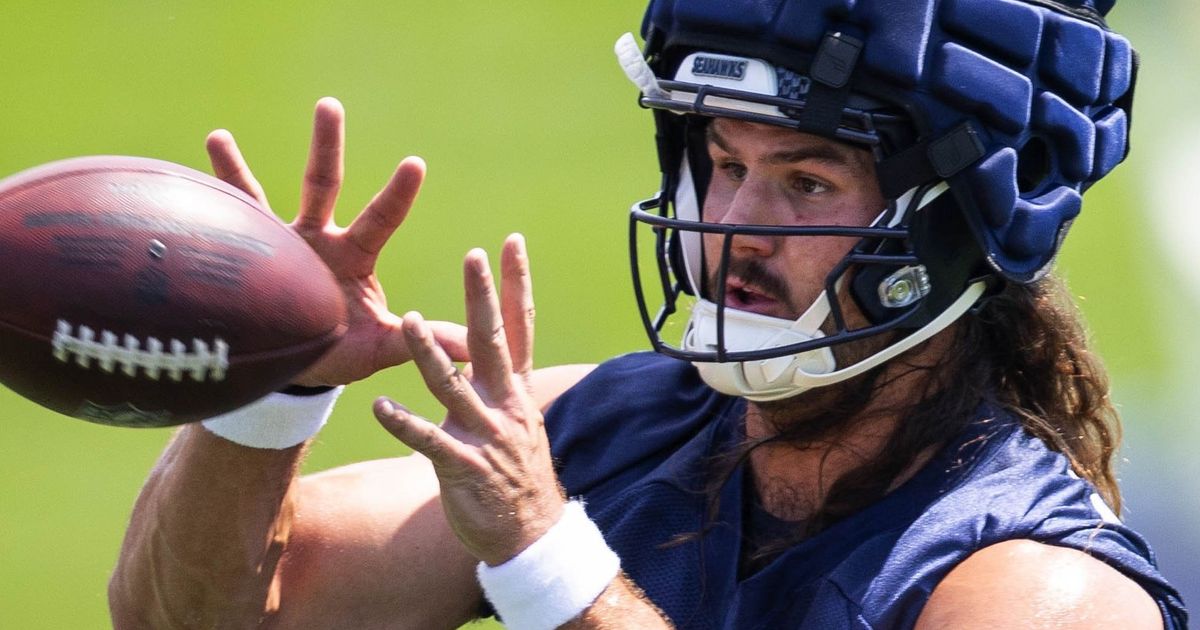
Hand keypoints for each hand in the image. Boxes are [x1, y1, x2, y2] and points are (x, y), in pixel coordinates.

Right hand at [205, 97, 466, 385]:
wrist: (295, 369)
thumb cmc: (343, 352)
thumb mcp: (381, 348)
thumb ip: (422, 342)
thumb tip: (473, 350)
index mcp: (355, 256)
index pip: (381, 219)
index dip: (397, 194)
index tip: (415, 162)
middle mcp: (317, 239)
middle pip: (324, 183)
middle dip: (327, 145)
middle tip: (330, 104)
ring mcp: (277, 245)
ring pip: (262, 196)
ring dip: (238, 169)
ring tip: (217, 138)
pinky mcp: (244, 259)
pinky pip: (220, 228)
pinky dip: (202, 208)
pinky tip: (174, 187)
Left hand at [374, 235, 565, 565]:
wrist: (532, 535)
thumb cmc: (518, 475)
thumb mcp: (519, 421)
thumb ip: (501, 384)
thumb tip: (485, 351)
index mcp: (516, 390)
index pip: (521, 325)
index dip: (517, 283)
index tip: (512, 242)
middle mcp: (505, 405)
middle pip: (492, 341)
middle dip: (483, 298)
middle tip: (473, 256)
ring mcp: (485, 435)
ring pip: (454, 386)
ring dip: (431, 353)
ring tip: (410, 319)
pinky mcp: (462, 466)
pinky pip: (429, 440)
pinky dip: (405, 423)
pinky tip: (380, 407)